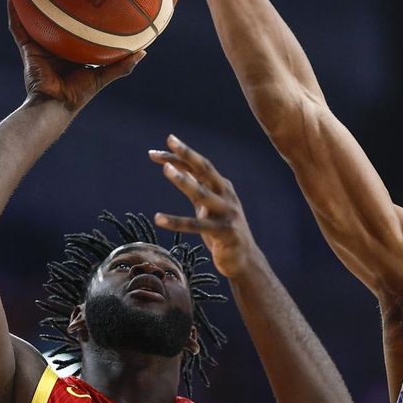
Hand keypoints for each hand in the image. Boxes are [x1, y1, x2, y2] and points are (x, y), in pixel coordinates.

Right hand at [9, 0, 141, 111]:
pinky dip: (13, 9)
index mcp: (69, 49)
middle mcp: (53, 43)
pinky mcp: (27, 47)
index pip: (73, 24)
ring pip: (32, 15)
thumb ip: (122, 65)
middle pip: (53, 15)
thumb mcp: (103, 76)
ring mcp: (38, 44)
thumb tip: (144, 51)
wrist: (55, 105)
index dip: (77, 9)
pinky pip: (17, 25)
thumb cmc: (78, 95)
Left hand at [149, 136, 261, 279]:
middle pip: (206, 169)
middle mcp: (226, 195)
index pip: (199, 166)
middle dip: (188, 155)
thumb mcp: (208, 206)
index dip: (181, 156)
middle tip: (169, 142)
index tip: (160, 148)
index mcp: (222, 187)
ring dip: (184, 180)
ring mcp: (228, 213)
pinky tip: (158, 218)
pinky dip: (176, 222)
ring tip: (166, 170)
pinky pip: (196, 226)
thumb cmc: (222, 231)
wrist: (244, 260)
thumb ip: (196, 187)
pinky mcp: (224, 232)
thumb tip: (178, 167)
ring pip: (202, 193)